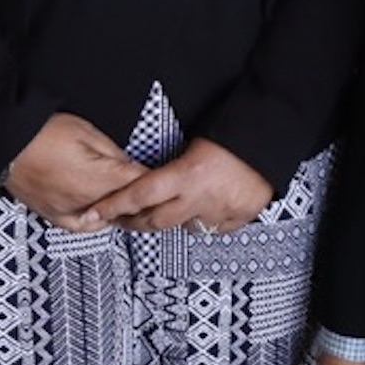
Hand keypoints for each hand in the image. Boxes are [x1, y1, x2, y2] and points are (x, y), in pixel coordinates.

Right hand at [2, 112, 149, 229]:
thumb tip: (132, 166)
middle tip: (155, 193)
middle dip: (142, 199)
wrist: (7, 143)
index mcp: (98, 179)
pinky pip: (83, 227)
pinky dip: (97, 222)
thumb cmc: (43, 133)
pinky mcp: (54, 216)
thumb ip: (114, 153)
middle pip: (126, 206)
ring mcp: (69, 212)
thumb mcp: (88, 132)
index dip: (157, 183)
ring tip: (133, 202)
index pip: (139, 186)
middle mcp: (86, 202)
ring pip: (107, 220)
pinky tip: (103, 214)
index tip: (168, 181)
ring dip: (122, 211)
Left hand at [90, 137, 275, 233]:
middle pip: (154, 221)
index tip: (93, 214)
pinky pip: (210, 229)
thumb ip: (172, 170)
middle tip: (122, 218)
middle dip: (134, 221)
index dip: (113, 205)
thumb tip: (149, 185)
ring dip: (173, 220)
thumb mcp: (194, 145)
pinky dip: (203, 220)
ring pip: (181, 228)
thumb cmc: (232, 135)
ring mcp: (218, 213)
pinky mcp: (235, 221)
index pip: (138, 195)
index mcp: (186, 175)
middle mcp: (199, 198)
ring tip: (174, 205)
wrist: (271, 141)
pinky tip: (206, 207)